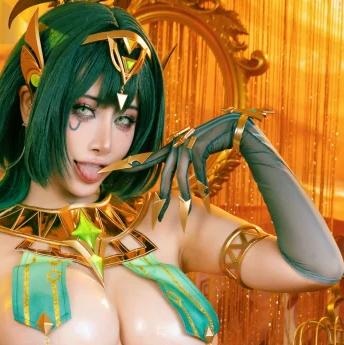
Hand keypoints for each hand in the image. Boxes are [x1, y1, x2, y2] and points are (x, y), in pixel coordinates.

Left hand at [102, 108, 271, 222]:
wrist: (232, 126)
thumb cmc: (213, 141)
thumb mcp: (194, 153)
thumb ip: (183, 165)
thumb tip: (177, 183)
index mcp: (172, 148)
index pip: (148, 159)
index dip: (131, 165)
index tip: (111, 169)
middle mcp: (176, 146)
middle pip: (165, 176)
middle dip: (163, 199)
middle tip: (158, 217)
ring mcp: (186, 144)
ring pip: (181, 176)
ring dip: (185, 195)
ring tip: (186, 211)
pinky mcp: (198, 145)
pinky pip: (196, 170)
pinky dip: (202, 182)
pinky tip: (205, 192)